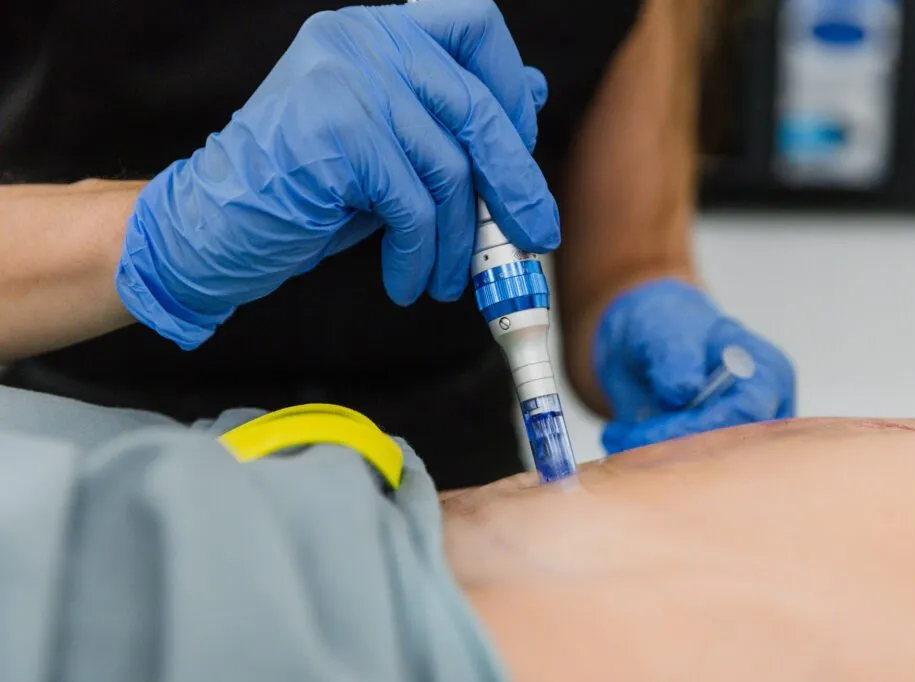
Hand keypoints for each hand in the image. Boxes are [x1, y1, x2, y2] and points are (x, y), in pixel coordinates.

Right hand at [116, 0, 558, 349]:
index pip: (474, 27)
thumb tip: (531, 92)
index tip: (522, 154)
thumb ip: (447, 117)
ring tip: (449, 279)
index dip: (510, 92)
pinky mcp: (337, 132)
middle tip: (534, 238)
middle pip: (475, 105)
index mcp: (375, 31)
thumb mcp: (389, 149)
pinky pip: (414, 203)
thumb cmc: (304, 193)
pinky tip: (409, 281)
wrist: (211, 228)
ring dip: (458, 238)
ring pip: (448, 166)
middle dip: (515, 184)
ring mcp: (346, 80)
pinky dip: (421, 253)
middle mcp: (361, 40)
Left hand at [593, 278, 795, 453]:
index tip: (649, 430)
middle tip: (622, 435)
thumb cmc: (663, 325)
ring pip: (704, 469)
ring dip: (652, 457)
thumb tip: (684, 390)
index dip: (699, 426)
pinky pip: (683, 476)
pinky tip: (623, 441)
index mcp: (766, 372)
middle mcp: (763, 412)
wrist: (643, 344)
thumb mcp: (663, 327)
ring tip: (617, 433)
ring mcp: (737, 439)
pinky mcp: (709, 458)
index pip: (748, 412)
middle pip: (728, 449)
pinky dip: (647, 464)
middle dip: (669, 447)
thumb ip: (674, 354)